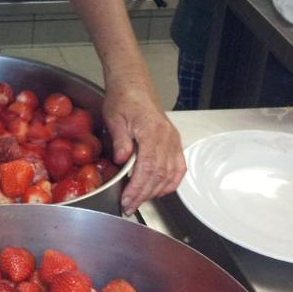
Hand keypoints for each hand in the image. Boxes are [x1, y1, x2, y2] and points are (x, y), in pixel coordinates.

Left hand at [100, 83, 185, 214]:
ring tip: (139, 201)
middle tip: (128, 206)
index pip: (148, 167)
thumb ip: (120, 140)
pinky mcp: (174, 142)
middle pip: (160, 175)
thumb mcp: (114, 117)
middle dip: (144, 195)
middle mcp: (167, 138)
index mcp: (152, 131)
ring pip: (171, 175)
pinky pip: (178, 168)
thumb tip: (123, 161)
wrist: (134, 85)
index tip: (126, 200)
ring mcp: (173, 141)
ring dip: (155, 192)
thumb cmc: (123, 99)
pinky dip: (169, 183)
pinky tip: (157, 190)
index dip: (138, 188)